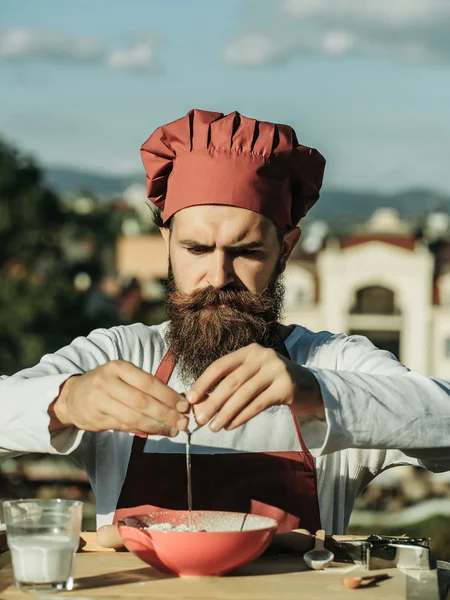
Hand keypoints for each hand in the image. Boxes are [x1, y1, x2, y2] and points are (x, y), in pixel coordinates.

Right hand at [50, 360, 188, 436]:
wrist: (72, 396)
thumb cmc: (107, 384)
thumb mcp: (123, 375)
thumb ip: (146, 386)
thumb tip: (176, 402)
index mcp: (119, 367)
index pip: (148, 382)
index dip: (169, 396)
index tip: (184, 406)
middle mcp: (108, 383)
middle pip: (143, 402)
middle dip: (166, 414)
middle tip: (183, 423)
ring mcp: (100, 401)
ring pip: (134, 417)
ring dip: (157, 426)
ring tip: (174, 430)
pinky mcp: (96, 419)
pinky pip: (125, 426)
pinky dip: (144, 430)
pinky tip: (157, 432)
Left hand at [186, 343, 323, 431]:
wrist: (309, 387)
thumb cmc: (272, 383)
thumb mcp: (252, 377)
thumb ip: (230, 385)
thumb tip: (201, 402)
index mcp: (249, 351)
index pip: (220, 365)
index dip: (203, 382)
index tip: (190, 398)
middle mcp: (262, 356)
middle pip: (231, 381)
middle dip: (212, 401)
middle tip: (199, 419)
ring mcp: (276, 369)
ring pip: (244, 394)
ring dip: (226, 412)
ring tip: (214, 427)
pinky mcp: (286, 386)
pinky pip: (258, 404)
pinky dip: (242, 416)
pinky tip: (231, 425)